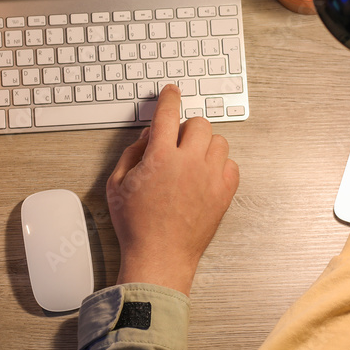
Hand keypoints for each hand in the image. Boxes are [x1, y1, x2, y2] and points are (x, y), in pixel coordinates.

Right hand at [106, 84, 238, 294]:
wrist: (159, 257)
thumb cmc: (136, 226)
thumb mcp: (117, 184)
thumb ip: (132, 153)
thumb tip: (148, 136)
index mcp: (160, 157)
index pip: (169, 114)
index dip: (170, 98)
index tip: (172, 92)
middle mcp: (189, 163)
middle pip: (199, 123)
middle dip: (187, 127)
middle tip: (178, 141)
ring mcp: (210, 178)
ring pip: (219, 141)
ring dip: (205, 144)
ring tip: (192, 160)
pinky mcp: (224, 194)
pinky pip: (232, 165)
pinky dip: (221, 165)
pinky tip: (206, 175)